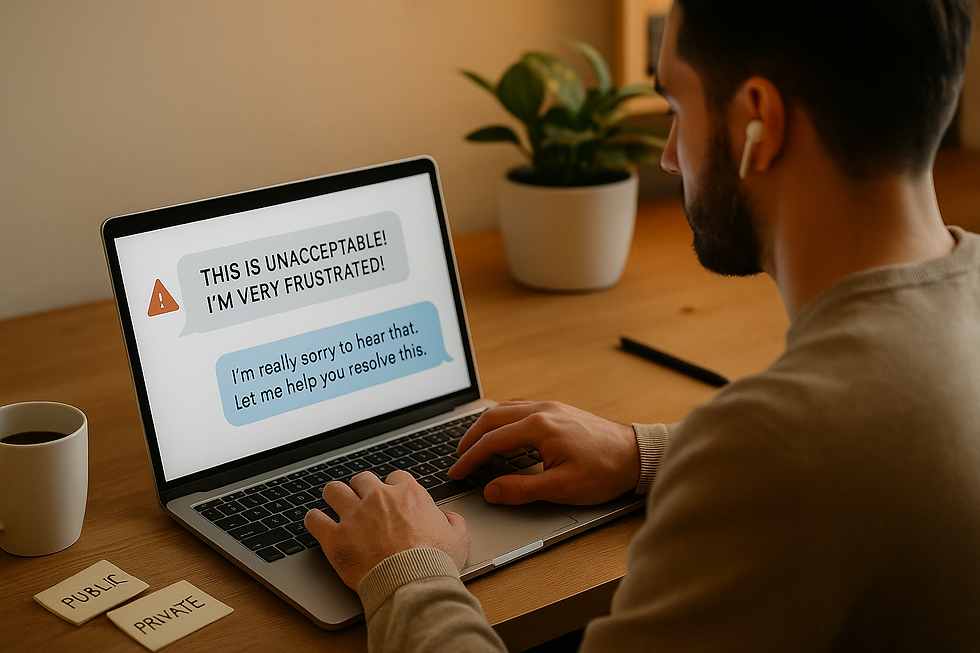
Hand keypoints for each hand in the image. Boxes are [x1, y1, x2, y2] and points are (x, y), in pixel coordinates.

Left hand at [304, 470, 470, 589]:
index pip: (395, 477)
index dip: (392, 488)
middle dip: (361, 489)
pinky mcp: (335, 537)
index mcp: (407, 494)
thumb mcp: (458, 538)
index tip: (391, 499)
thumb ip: (453, 521)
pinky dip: (315, 520)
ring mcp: (354, 515)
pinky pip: (315, 519)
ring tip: (335, 505)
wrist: (413, 584)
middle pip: (361, 479)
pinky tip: (317, 523)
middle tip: (362, 502)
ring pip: (334, 490)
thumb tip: (448, 518)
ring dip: (335, 497)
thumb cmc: (435, 563)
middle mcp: (378, 498)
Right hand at [448, 401, 639, 505]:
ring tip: (473, 443)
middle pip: (493, 418)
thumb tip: (491, 491)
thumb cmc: (605, 471)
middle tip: (458, 457)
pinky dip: (503, 418)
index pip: (492, 441)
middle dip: (471, 438)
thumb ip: (521, 489)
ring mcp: (551, 408)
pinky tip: (502, 430)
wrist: (635, 455)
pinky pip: (520, 407)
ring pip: (506, 408)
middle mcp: (542, 411)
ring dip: (486, 425)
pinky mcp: (558, 410)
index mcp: (539, 427)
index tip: (457, 472)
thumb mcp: (561, 488)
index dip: (470, 459)